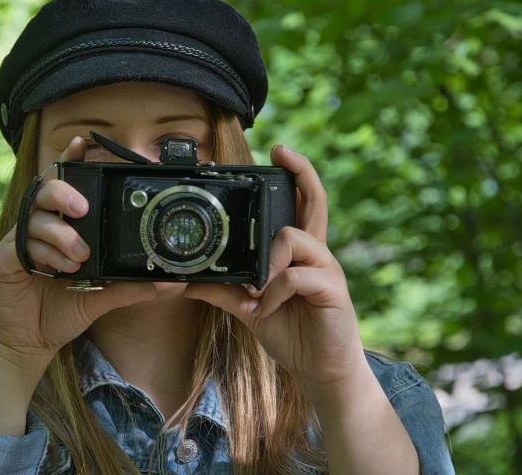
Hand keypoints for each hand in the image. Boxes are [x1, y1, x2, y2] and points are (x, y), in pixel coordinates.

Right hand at [0, 136, 156, 363]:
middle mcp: (38, 229)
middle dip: (65, 192)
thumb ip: (123, 287)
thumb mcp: (97, 298)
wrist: (27, 342)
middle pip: (45, 190)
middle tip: (84, 209)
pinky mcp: (5, 260)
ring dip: (60, 232)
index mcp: (59, 228)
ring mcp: (19, 242)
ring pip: (35, 216)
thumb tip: (159, 284)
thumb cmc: (58, 311)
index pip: (63, 187)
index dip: (70, 163)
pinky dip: (44, 252)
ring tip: (79, 256)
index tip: (83, 143)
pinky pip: (22, 244)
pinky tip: (58, 268)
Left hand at [185, 145, 366, 389]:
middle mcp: (315, 254)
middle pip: (315, 201)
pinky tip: (266, 309)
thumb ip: (225, 291)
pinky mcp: (332, 290)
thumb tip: (189, 282)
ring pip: (294, 237)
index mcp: (298, 253)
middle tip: (282, 151)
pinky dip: (272, 293)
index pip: (301, 204)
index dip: (295, 175)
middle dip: (302, 171)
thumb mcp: (250, 309)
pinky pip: (294, 277)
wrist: (320, 370)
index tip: (279, 151)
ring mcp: (326, 269)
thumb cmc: (291, 331)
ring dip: (267, 263)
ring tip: (257, 290)